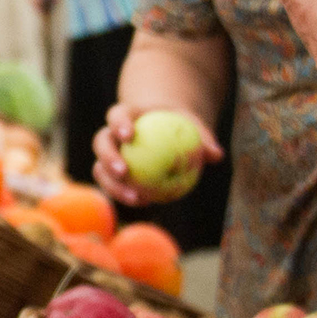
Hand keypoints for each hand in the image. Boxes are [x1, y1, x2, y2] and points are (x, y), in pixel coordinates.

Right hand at [94, 102, 224, 205]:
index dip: (118, 123)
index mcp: (126, 115)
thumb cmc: (179, 125)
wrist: (164, 130)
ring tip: (134, 197)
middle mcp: (112, 133)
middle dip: (108, 157)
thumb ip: (202, 138)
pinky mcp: (111, 172)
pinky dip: (126, 194)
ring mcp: (109, 154)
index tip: (129, 136)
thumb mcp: (192, 126)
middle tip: (125, 171)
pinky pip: (114, 184)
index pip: (117, 114)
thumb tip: (216, 155)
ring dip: (112, 184)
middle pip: (100, 142)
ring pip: (100, 168)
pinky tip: (144, 203)